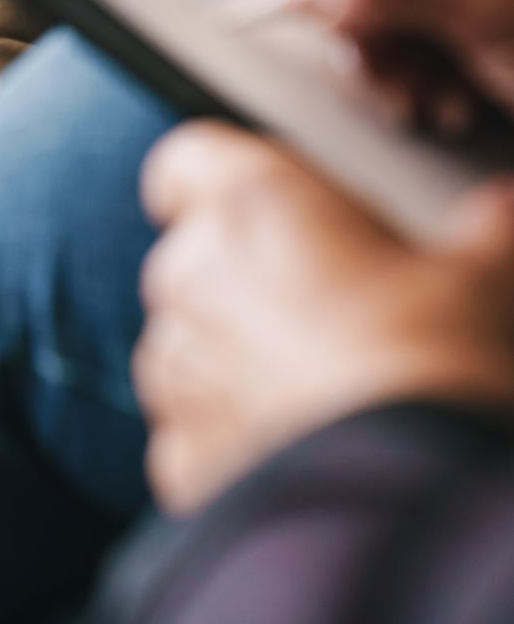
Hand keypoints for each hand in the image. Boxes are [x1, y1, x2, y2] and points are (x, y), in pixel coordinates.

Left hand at [135, 121, 513, 514]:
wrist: (401, 495)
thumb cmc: (431, 364)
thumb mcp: (484, 281)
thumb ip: (486, 232)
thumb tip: (503, 210)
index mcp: (254, 206)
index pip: (187, 160)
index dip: (215, 176)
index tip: (258, 196)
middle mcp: (193, 277)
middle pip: (189, 254)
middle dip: (239, 272)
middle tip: (323, 299)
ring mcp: (175, 367)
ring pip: (180, 341)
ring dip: (224, 351)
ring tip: (310, 378)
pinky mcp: (176, 448)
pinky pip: (187, 425)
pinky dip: (223, 429)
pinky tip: (288, 440)